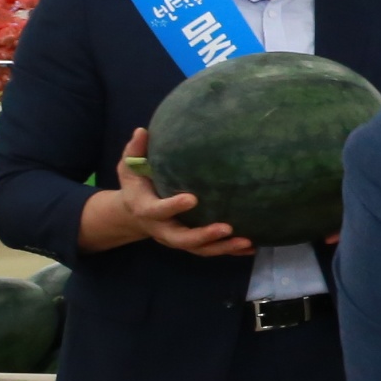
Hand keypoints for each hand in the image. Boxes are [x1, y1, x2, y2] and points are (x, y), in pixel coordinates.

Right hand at [111, 126, 251, 256]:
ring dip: (223, 247)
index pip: (158, 210)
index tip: (192, 198)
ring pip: (200, 249)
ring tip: (247, 241)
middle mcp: (162, 229)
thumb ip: (135, 152)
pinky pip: (210, 250)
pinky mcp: (191, 244)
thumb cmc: (136, 186)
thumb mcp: (129, 168)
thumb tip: (142, 131)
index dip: (173, 206)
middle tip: (227, 228)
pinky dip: (230, 250)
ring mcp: (177, 238)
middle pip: (182, 239)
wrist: (133, 214)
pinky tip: (251, 248)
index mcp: (146, 209)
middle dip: (204, 235)